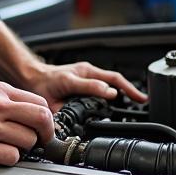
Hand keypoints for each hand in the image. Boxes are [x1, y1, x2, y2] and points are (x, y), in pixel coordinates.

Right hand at [0, 81, 54, 166]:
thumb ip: (8, 100)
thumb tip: (34, 115)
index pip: (41, 103)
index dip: (46, 119)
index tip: (43, 128)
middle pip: (42, 119)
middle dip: (45, 134)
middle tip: (39, 141)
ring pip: (28, 141)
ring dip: (24, 148)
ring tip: (10, 146)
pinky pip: (11, 157)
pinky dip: (9, 158)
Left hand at [19, 60, 147, 109]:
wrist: (31, 78)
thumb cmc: (43, 83)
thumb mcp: (64, 86)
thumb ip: (83, 91)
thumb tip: (108, 94)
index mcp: (84, 73)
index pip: (112, 80)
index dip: (126, 91)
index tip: (136, 100)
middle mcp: (87, 73)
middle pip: (116, 80)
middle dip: (131, 90)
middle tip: (144, 101)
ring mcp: (86, 75)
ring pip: (111, 81)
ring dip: (125, 89)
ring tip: (138, 101)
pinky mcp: (84, 80)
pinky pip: (103, 83)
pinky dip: (114, 90)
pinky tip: (119, 101)